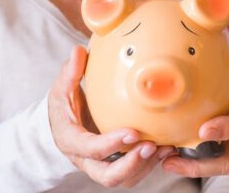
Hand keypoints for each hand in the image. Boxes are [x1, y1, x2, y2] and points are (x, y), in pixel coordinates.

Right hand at [49, 46, 173, 187]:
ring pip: (125, 178)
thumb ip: (70, 72)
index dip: (112, 144)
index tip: (133, 133)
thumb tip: (78, 50)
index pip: (91, 148)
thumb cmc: (62, 105)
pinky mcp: (116, 164)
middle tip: (152, 146)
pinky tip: (168, 147)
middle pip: (109, 176)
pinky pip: (134, 172)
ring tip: (166, 147)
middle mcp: (87, 160)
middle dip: (132, 164)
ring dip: (146, 165)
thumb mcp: (62, 88)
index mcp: (72, 141)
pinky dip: (151, 163)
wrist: (60, 125)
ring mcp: (102, 165)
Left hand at [163, 17, 228, 176]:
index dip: (224, 128)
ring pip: (219, 168)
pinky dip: (193, 164)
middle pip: (226, 161)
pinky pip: (215, 163)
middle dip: (198, 165)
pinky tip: (168, 155)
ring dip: (191, 169)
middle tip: (169, 157)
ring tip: (162, 160)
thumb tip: (217, 7)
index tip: (203, 130)